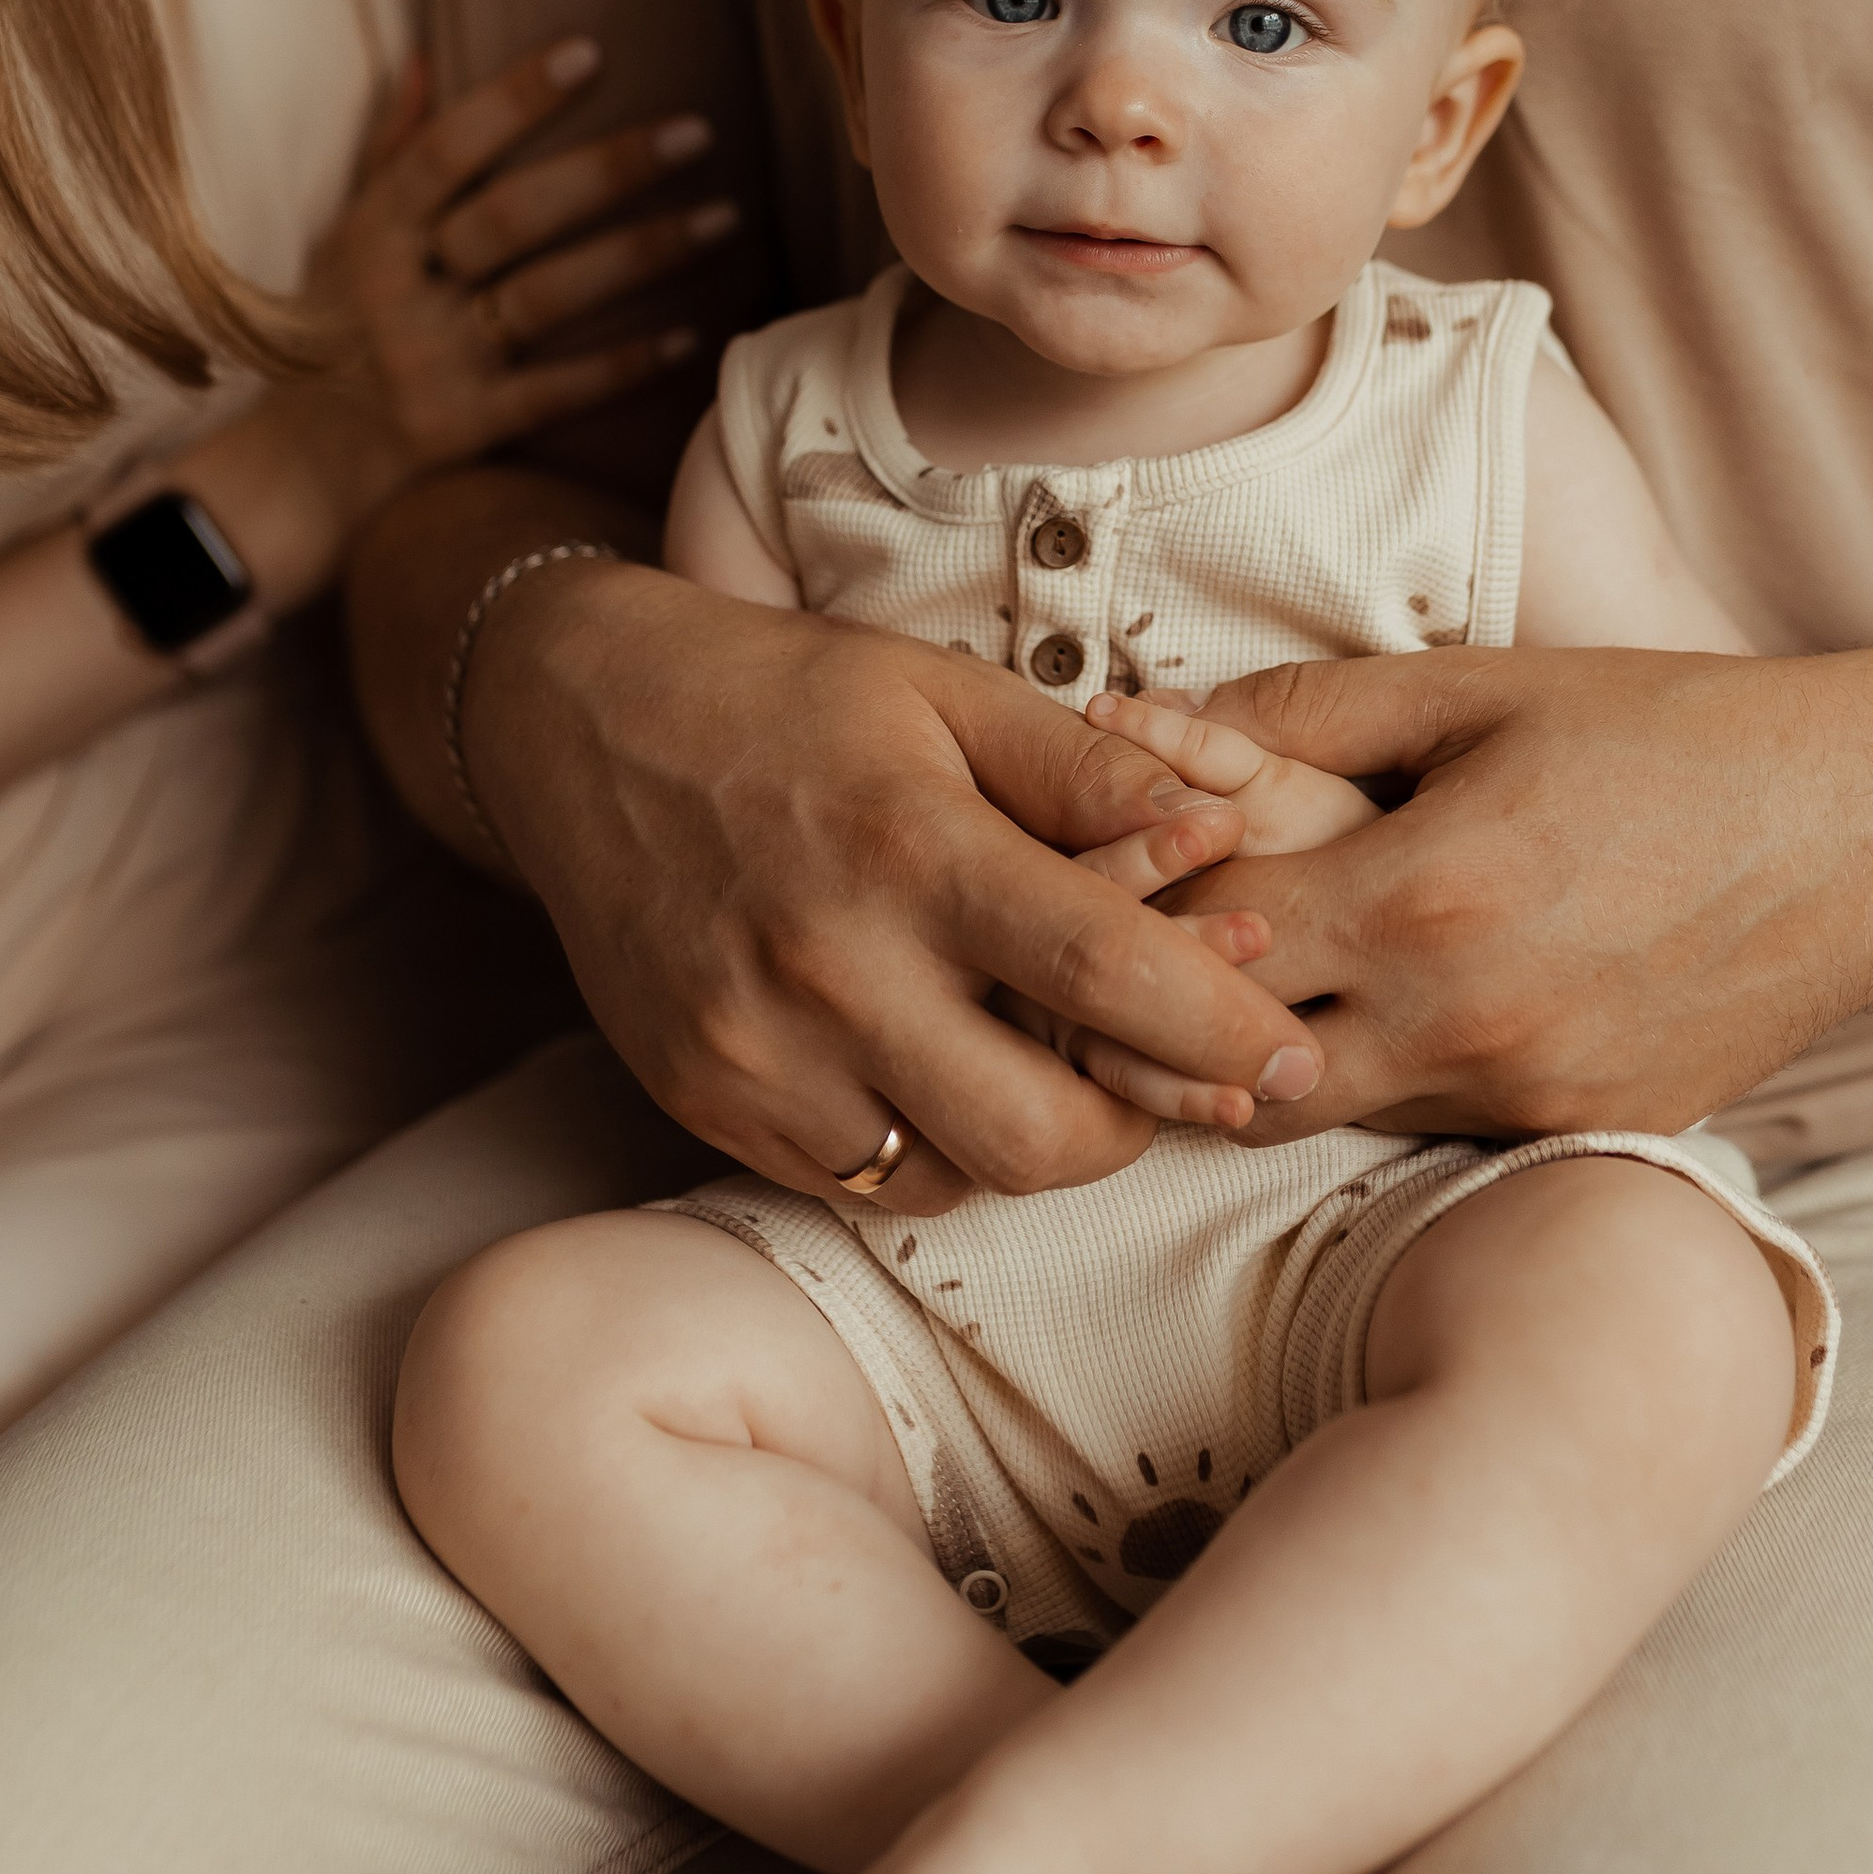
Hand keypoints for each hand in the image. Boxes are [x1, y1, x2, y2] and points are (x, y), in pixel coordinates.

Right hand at [189, 41, 719, 607]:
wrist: (301, 456)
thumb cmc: (335, 321)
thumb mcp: (345, 231)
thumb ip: (391, 147)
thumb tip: (424, 55)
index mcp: (375, 230)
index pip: (448, 149)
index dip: (514, 99)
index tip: (589, 52)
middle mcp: (401, 290)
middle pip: (513, 217)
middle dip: (606, 172)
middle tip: (695, 131)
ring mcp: (435, 360)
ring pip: (547, 298)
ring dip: (639, 256)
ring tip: (724, 217)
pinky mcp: (468, 426)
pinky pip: (556, 391)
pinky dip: (623, 365)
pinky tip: (691, 334)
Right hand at [458, 560, 1330, 1213]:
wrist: (579, 726)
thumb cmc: (790, 697)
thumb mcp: (948, 689)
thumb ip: (1092, 769)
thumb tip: (1228, 833)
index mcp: (907, 847)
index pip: (1105, 973)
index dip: (1221, 1027)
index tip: (1292, 1057)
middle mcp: (827, 969)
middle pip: (1045, 1134)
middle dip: (1137, 1120)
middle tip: (1165, 1069)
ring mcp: (757, 1054)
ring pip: (963, 1178)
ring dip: (1036, 1136)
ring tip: (1043, 1049)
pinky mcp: (708, 1105)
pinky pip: (870, 1184)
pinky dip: (936, 1146)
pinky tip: (942, 1064)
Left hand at [1150, 644, 1872, 1145]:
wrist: (1867, 832)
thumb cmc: (1669, 732)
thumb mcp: (1477, 689)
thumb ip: (1300, 716)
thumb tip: (1143, 725)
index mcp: (1419, 894)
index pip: (1197, 948)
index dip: (1136, 913)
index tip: (1118, 881)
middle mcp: (1460, 1021)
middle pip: (1228, 1074)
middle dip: (1171, 1025)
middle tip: (1149, 963)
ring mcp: (1525, 1097)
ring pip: (1323, 1117)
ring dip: (1271, 1063)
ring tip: (1258, 984)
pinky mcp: (1580, 1136)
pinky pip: (1430, 1129)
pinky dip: (1388, 1079)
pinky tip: (1394, 1009)